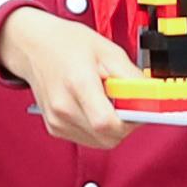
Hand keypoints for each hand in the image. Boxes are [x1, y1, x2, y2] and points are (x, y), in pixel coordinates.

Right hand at [0, 5, 136, 150]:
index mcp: (77, 84)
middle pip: (109, 137)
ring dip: (113, 126)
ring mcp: (58, 121)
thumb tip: (153, 99)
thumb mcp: (108, 51)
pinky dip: (98, 127)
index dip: (131, 120)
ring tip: (108, 100)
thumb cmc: (67, 44)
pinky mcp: (56, 128)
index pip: (108, 123)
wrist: (33, 46)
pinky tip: (94, 106)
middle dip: (126, 124)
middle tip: (126, 101)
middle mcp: (63, 107)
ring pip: (102, 142)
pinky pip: (90, 139)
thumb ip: (133, 78)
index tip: (141, 109)